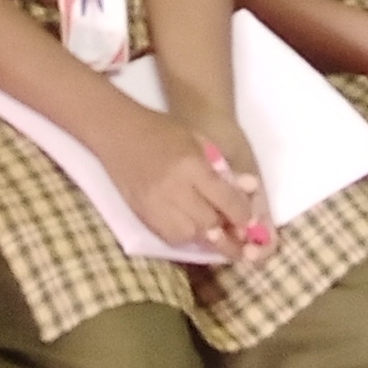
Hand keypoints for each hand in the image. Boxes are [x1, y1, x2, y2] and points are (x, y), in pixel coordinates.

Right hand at [97, 101, 265, 256]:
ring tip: (216, 230)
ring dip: (207, 235)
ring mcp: (156, 205)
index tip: (250, 221)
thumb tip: (249, 189)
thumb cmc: (162, 130)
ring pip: (191, 235)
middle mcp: (174, 190)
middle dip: (227, 229)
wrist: (117, 133)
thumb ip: (223, 167)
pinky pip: (170, 237)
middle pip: (210, 223)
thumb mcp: (198, 139)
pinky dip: (186, 236)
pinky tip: (192, 228)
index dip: (242, 215)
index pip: (225, 200)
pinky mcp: (143, 215)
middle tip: (238, 231)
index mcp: (191, 166)